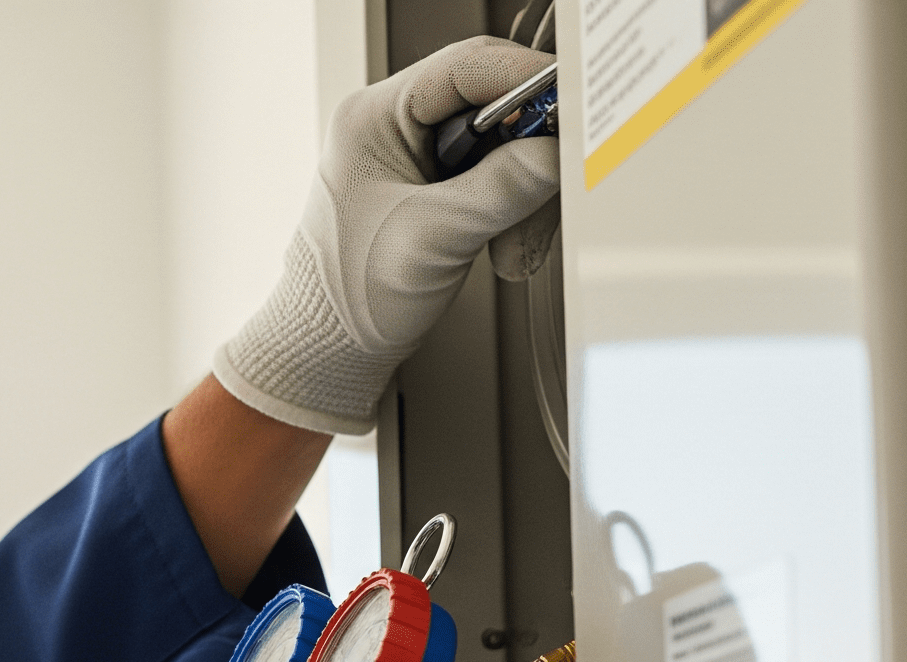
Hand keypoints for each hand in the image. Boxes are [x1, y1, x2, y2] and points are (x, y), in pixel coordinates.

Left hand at [211, 36, 560, 435]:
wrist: (333, 348)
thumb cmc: (349, 296)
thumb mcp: (429, 240)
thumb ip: (497, 192)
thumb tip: (555, 154)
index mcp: (374, 117)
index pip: (466, 67)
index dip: (526, 79)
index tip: (574, 105)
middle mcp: (396, 125)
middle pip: (497, 107)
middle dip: (530, 160)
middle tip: (546, 198)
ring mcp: (420, 155)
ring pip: (508, 147)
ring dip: (526, 200)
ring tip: (514, 251)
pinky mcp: (441, 185)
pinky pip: (502, 179)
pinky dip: (517, 216)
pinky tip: (506, 251)